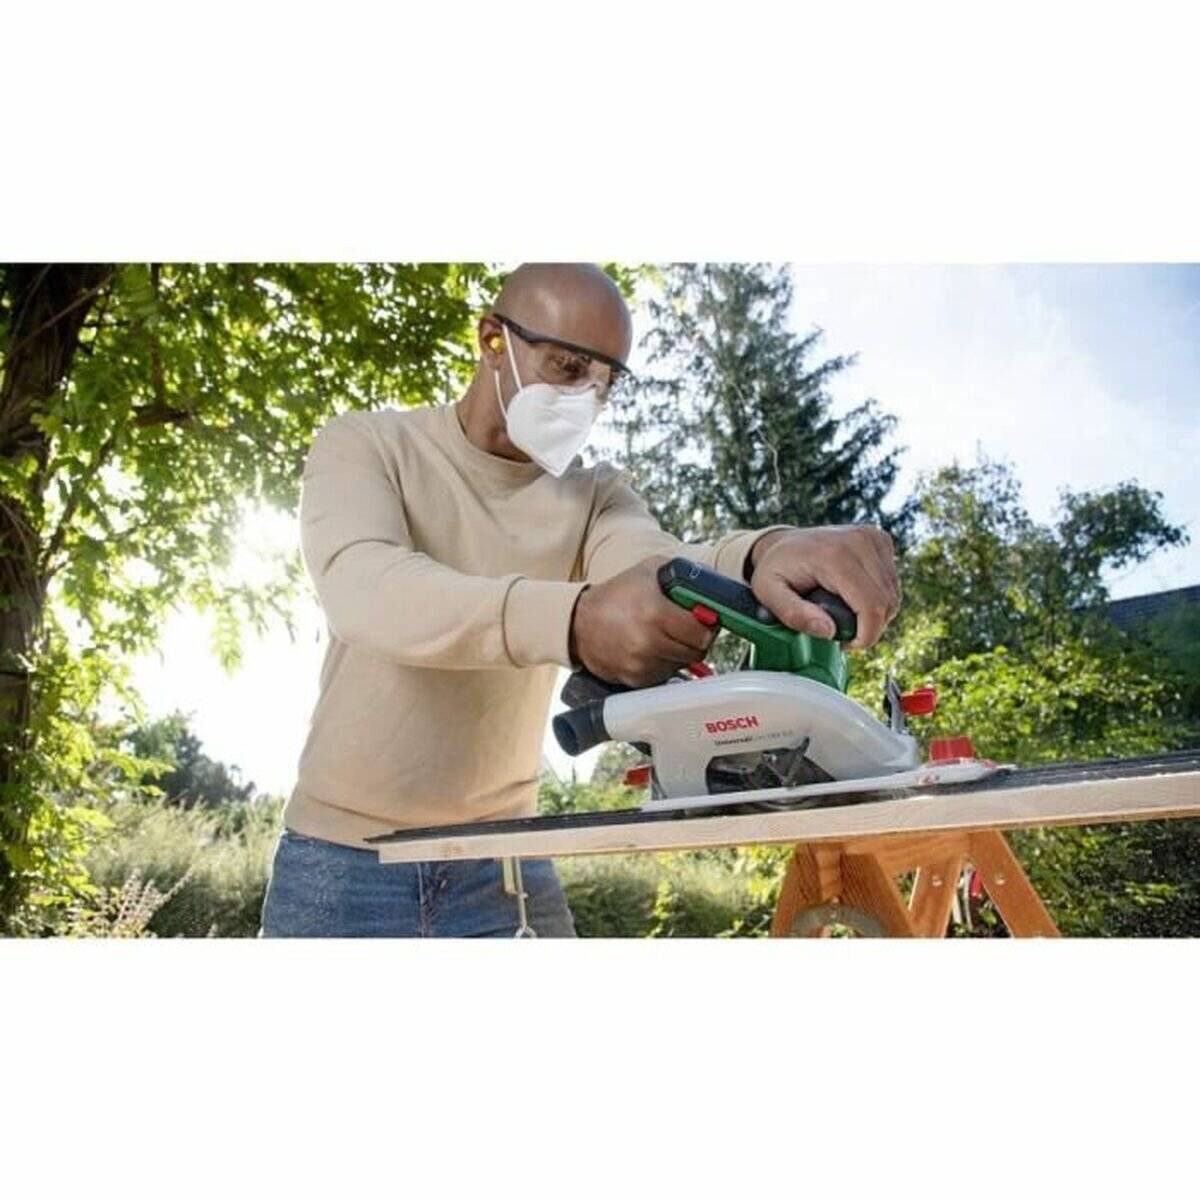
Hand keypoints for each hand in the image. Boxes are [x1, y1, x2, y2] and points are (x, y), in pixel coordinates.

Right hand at [569, 555, 717, 686]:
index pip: (702, 632)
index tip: (702, 619)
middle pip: (697, 651)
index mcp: (655, 613)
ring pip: (682, 664)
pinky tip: (651, 648)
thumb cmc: (616, 596)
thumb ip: (684, 575)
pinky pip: (666, 674)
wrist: (579, 623)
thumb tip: (711, 586)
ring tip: (663, 635)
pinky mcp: (636, 679)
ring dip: (680, 651)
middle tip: (684, 627)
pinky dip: (664, 663)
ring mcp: (641, 664)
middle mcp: (648, 642)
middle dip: (695, 638)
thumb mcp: (650, 570)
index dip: (706, 625)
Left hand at [748, 525, 900, 649]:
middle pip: (886, 602)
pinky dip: (878, 596)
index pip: (871, 606)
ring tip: (845, 614)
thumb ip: (794, 615)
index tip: (847, 645)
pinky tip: (854, 596)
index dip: (866, 635)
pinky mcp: (879, 539)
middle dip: (869, 628)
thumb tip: (829, 632)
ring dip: (874, 613)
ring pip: (893, 594)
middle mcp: (859, 542)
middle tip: (842, 632)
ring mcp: (871, 538)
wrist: (781, 543)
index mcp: (834, 556)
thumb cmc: (775, 570)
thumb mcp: (768, 595)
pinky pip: (891, 581)